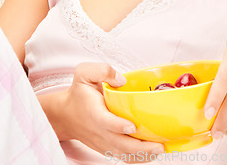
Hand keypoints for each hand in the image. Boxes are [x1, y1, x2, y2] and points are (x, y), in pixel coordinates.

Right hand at [48, 63, 163, 161]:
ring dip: (143, 155)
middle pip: (119, 145)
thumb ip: (102, 71)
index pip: (105, 122)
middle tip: (159, 145)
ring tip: (160, 149)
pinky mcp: (107, 148)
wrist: (66, 115)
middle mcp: (99, 131)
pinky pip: (123, 157)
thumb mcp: (84, 73)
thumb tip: (121, 80)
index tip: (132, 126)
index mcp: (93, 112)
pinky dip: (138, 158)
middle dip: (140, 148)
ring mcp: (103, 142)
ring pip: (123, 154)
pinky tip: (152, 153)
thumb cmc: (78, 93)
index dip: (118, 126)